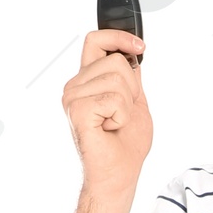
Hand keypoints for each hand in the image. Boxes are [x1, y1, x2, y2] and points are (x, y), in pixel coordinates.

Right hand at [61, 29, 152, 198]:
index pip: (96, 41)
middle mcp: (75, 86)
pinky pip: (114, 98)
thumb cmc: (125, 145)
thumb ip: (130, 78)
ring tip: (115, 123)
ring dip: (127, 105)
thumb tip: (130, 53)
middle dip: (132, 88)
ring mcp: (72, 97)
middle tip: (121, 115)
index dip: (118, 36)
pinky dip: (121, 116)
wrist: (118, 176)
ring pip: (116, 77)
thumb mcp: (135, 102)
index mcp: (87, 81)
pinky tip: (110, 129)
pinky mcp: (77, 109)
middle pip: (115, 60)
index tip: (140, 46)